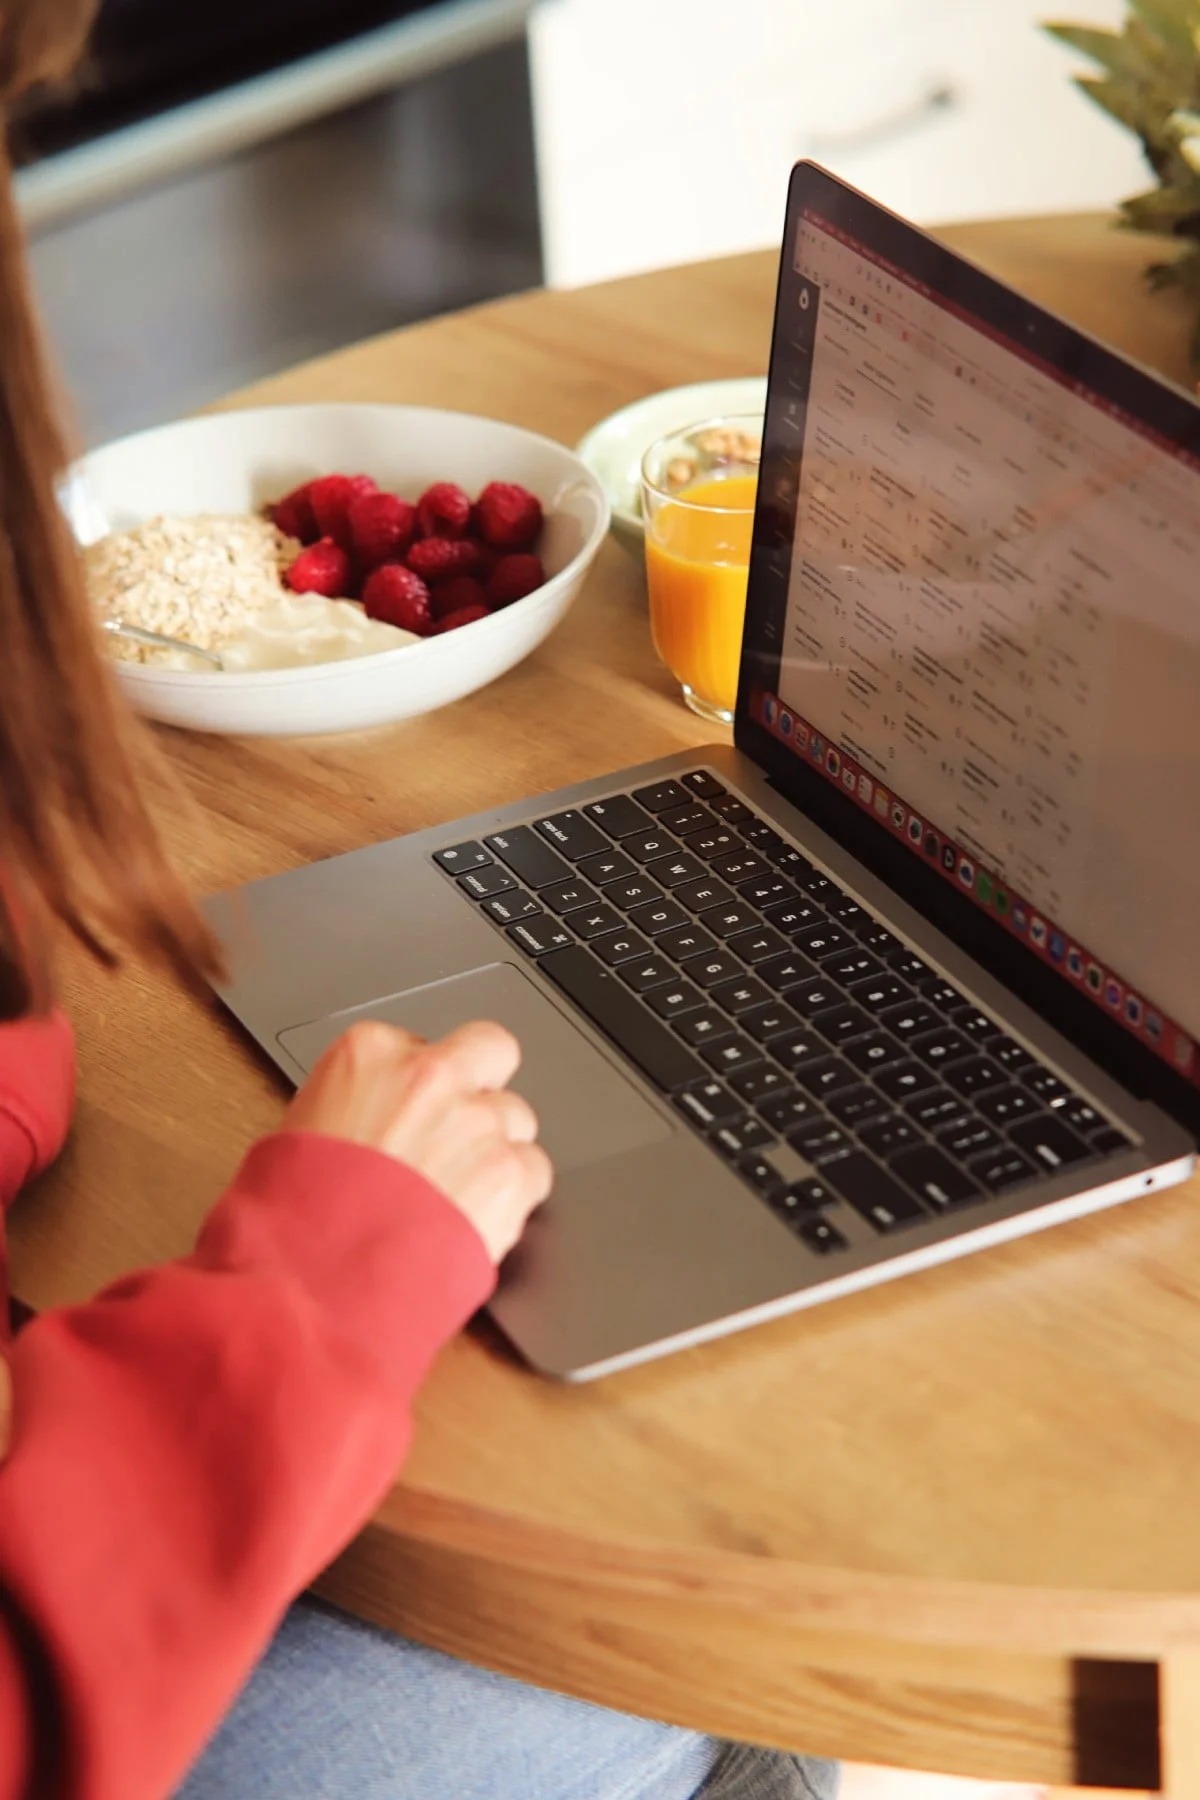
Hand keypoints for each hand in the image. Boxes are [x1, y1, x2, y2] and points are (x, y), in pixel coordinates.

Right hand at [282, 1020, 550, 1263]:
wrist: (311, 1282)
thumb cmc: (289, 1218)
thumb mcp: (299, 1132)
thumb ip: (354, 1105)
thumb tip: (377, 1118)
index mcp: (370, 1054)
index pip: (421, 1044)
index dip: (420, 1086)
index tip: (411, 1114)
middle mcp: (431, 1075)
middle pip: (491, 1049)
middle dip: (482, 1083)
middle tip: (462, 1126)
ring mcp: (476, 1122)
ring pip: (517, 1116)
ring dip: (495, 1148)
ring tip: (455, 1194)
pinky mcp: (510, 1173)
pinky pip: (535, 1170)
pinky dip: (514, 1196)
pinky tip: (475, 1219)